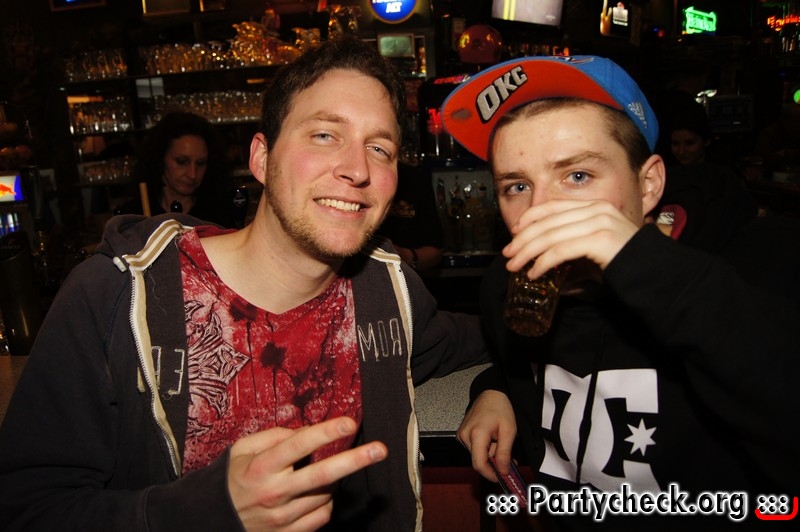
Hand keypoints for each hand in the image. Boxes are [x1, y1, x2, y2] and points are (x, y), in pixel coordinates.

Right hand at [228, 417, 386, 530]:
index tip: (348, 422)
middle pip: (322, 475)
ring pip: (326, 494)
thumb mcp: (242, 450)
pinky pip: (322, 515)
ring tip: (328, 469)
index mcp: (262, 467)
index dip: (325, 433)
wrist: (215, 520)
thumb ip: (273, 436)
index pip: (298, 446)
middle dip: (355, 461)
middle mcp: (274, 493)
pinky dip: (327, 502)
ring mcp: (282, 517)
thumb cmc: (233, 479)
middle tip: (380, 449)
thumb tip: (305, 430)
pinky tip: (317, 493)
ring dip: (335, 479)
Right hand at [457, 390, 515, 481]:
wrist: (491, 393)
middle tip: (509, 458)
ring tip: (500, 442)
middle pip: (479, 460)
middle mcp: (465, 435)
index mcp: (476, 434)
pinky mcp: (462, 434)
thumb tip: (503, 471)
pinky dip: (484, 448)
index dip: (490, 474)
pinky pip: (474, 448)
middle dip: (494, 462)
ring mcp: (462, 435)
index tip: (501, 477)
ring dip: (490, 454)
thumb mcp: (508, 431)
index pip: (479, 464)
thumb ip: (504, 453)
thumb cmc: (500, 408)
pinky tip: (492, 439)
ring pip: (477, 455)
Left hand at [504, 199, 640, 277]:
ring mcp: (599, 223)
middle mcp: (597, 210)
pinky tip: (534, 274)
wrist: (655, 273)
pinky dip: (543, 263)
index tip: (515, 232)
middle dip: (522, 239)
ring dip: (527, 253)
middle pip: (547, 221)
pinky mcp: (599, 240)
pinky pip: (561, 250)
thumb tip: (544, 258)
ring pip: (550, 236)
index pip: (554, 206)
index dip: (530, 217)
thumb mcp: (596, 247)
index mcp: (595, 206)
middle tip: (508, 255)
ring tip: (514, 267)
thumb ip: (574, 244)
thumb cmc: (625, 263)